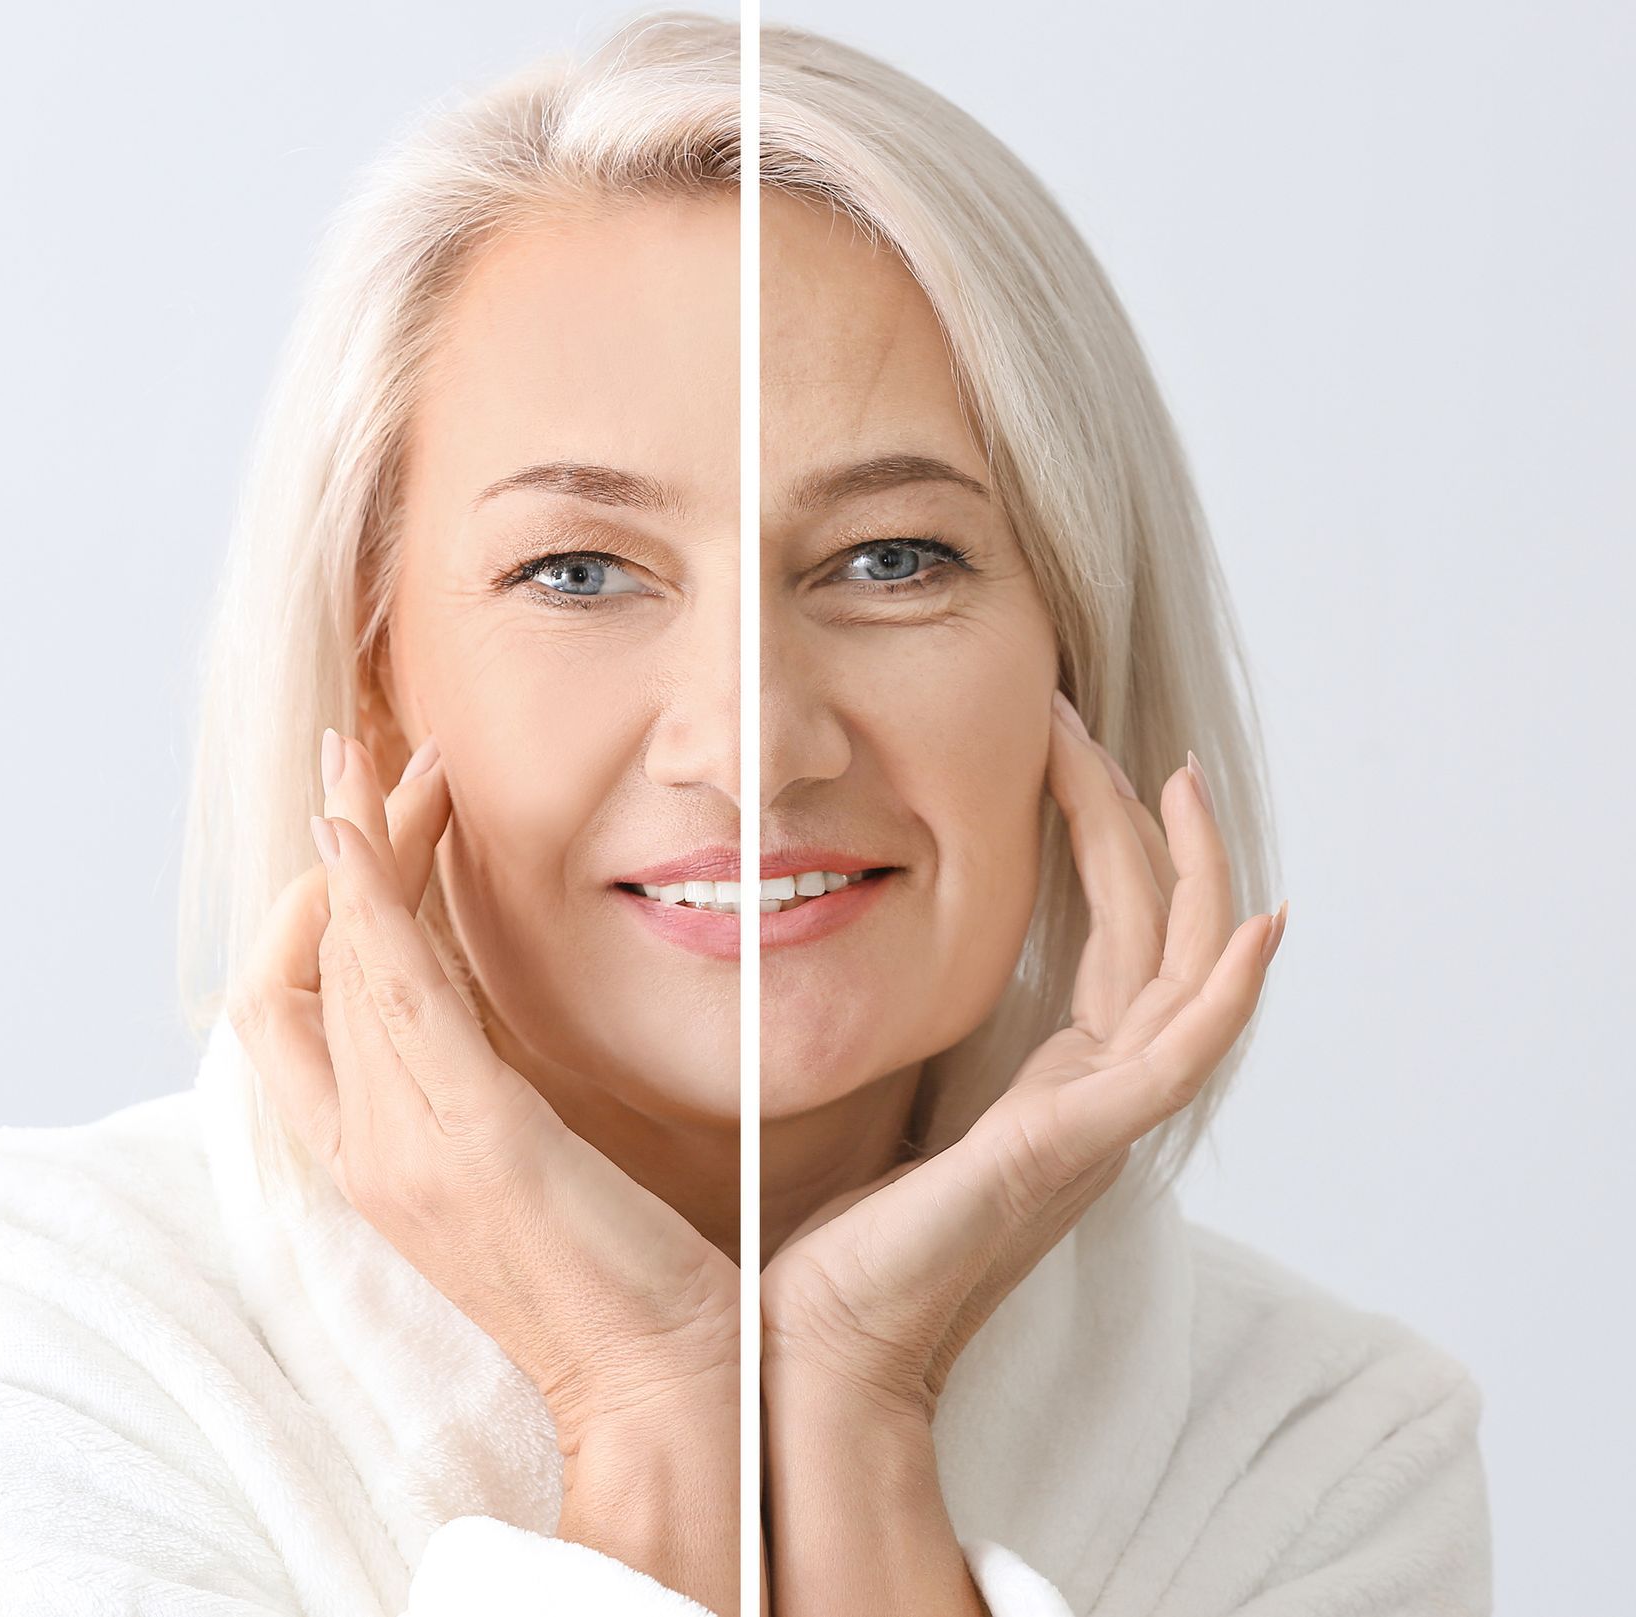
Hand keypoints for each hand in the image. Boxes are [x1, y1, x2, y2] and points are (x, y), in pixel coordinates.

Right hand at [228, 727, 739, 1456]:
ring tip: (376, 756)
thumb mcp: (529, 1166)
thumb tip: (486, 1002)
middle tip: (372, 758)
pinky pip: (388, 987)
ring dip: (351, 843)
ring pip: (339, 956)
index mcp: (378, 1162)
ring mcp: (406, 1147)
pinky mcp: (471, 1136)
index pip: (289, 1011)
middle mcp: (368, 1151)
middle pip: (304, 964)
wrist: (669, 1389)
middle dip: (331, 851)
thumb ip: (484, 1087)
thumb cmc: (621, 1281)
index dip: (309, 911)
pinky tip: (363, 828)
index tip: (370, 828)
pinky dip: (365, 897)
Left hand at [760, 689, 1286, 1426]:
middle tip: (1111, 729)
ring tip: (1171, 774)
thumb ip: (913, 1043)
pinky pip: (1178, 1057)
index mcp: (1052, 1085)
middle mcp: (1090, 1096)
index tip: (1067, 748)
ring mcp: (1094, 1123)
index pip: (1111, 938)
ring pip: (1179, 972)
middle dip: (1138, 825)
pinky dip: (1229, 993)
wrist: (817, 1347)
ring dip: (1188, 868)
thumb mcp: (884, 1106)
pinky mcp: (1074, 1147)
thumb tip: (859, 957)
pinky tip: (1259, 924)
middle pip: (1152, 934)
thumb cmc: (840, 1246)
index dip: (1104, 841)